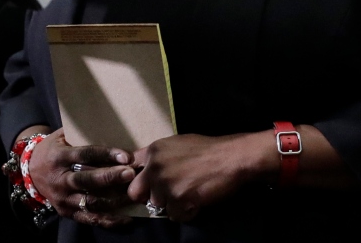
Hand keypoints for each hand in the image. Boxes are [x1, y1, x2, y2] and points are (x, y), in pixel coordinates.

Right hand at [26, 128, 136, 227]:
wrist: (29, 172)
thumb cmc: (53, 150)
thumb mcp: (61, 137)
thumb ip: (81, 136)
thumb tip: (111, 129)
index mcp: (59, 157)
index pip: (84, 155)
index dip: (105, 155)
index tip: (125, 156)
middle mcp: (60, 179)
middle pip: (87, 180)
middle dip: (110, 177)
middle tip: (131, 174)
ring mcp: (63, 198)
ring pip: (90, 202)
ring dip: (114, 200)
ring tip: (134, 195)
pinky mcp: (66, 212)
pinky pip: (89, 218)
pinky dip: (109, 220)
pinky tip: (126, 218)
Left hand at [127, 132, 271, 221]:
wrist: (230, 157)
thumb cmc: (207, 150)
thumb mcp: (176, 145)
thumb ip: (159, 157)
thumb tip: (147, 169)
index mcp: (153, 151)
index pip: (129, 169)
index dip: (138, 179)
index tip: (146, 185)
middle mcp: (154, 166)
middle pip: (135, 192)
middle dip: (149, 196)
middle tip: (166, 196)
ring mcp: (165, 183)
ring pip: (157, 206)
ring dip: (171, 204)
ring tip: (188, 195)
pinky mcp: (178, 198)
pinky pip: (175, 216)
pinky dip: (186, 213)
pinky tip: (196, 202)